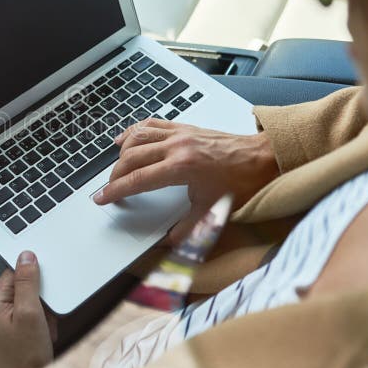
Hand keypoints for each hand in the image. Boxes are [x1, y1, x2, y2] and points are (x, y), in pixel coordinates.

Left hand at [0, 251, 57, 367]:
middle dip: (40, 302)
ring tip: (43, 333)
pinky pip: (29, 320)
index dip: (33, 280)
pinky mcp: (11, 335)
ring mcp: (2, 324)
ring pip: (29, 306)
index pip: (14, 272)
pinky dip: (40, 327)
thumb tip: (26, 256)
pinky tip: (42, 339)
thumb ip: (27, 283)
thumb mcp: (30, 314)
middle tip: (44, 318)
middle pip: (23, 289)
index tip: (43, 291)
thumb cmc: (22, 360)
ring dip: (42, 317)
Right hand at [93, 118, 279, 244]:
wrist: (265, 158)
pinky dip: (134, 131)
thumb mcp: (214, 211)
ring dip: (122, 153)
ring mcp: (180, 134)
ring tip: (114, 167)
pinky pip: (152, 124)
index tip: (102, 197)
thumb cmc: (244, 181)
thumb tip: (168, 242)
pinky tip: (126, 139)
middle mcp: (177, 147)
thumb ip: (188, 229)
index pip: (137, 180)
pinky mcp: (185, 128)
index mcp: (181, 168)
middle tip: (108, 188)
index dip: (116, 190)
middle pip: (131, 158)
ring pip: (138, 137)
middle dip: (114, 175)